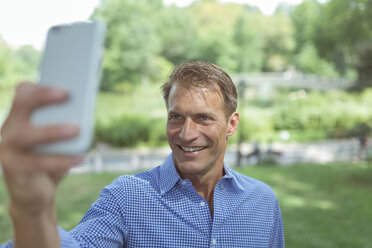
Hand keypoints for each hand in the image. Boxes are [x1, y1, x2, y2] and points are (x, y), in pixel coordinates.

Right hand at [0, 82, 82, 246]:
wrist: (34, 194)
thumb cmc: (49, 160)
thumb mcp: (58, 141)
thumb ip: (65, 124)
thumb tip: (86, 110)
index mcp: (20, 118)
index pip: (23, 93)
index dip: (40, 86)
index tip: (63, 83)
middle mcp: (10, 129)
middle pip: (20, 104)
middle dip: (42, 96)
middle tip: (66, 93)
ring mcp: (9, 150)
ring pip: (25, 135)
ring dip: (52, 130)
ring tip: (76, 128)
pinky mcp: (15, 170)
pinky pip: (38, 163)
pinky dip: (62, 160)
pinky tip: (81, 157)